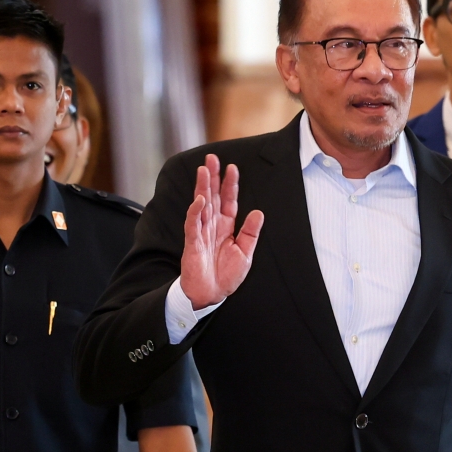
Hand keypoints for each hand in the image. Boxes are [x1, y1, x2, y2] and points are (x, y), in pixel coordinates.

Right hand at [180, 155, 263, 309]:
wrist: (210, 294)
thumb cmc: (226, 276)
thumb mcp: (245, 253)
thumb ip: (250, 232)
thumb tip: (258, 212)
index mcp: (226, 227)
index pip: (228, 200)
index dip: (230, 184)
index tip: (232, 167)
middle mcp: (213, 226)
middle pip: (213, 196)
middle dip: (213, 177)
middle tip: (212, 157)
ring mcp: (201, 233)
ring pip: (201, 205)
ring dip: (203, 188)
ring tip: (204, 170)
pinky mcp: (193, 244)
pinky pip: (193, 225)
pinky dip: (196, 212)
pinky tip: (199, 200)